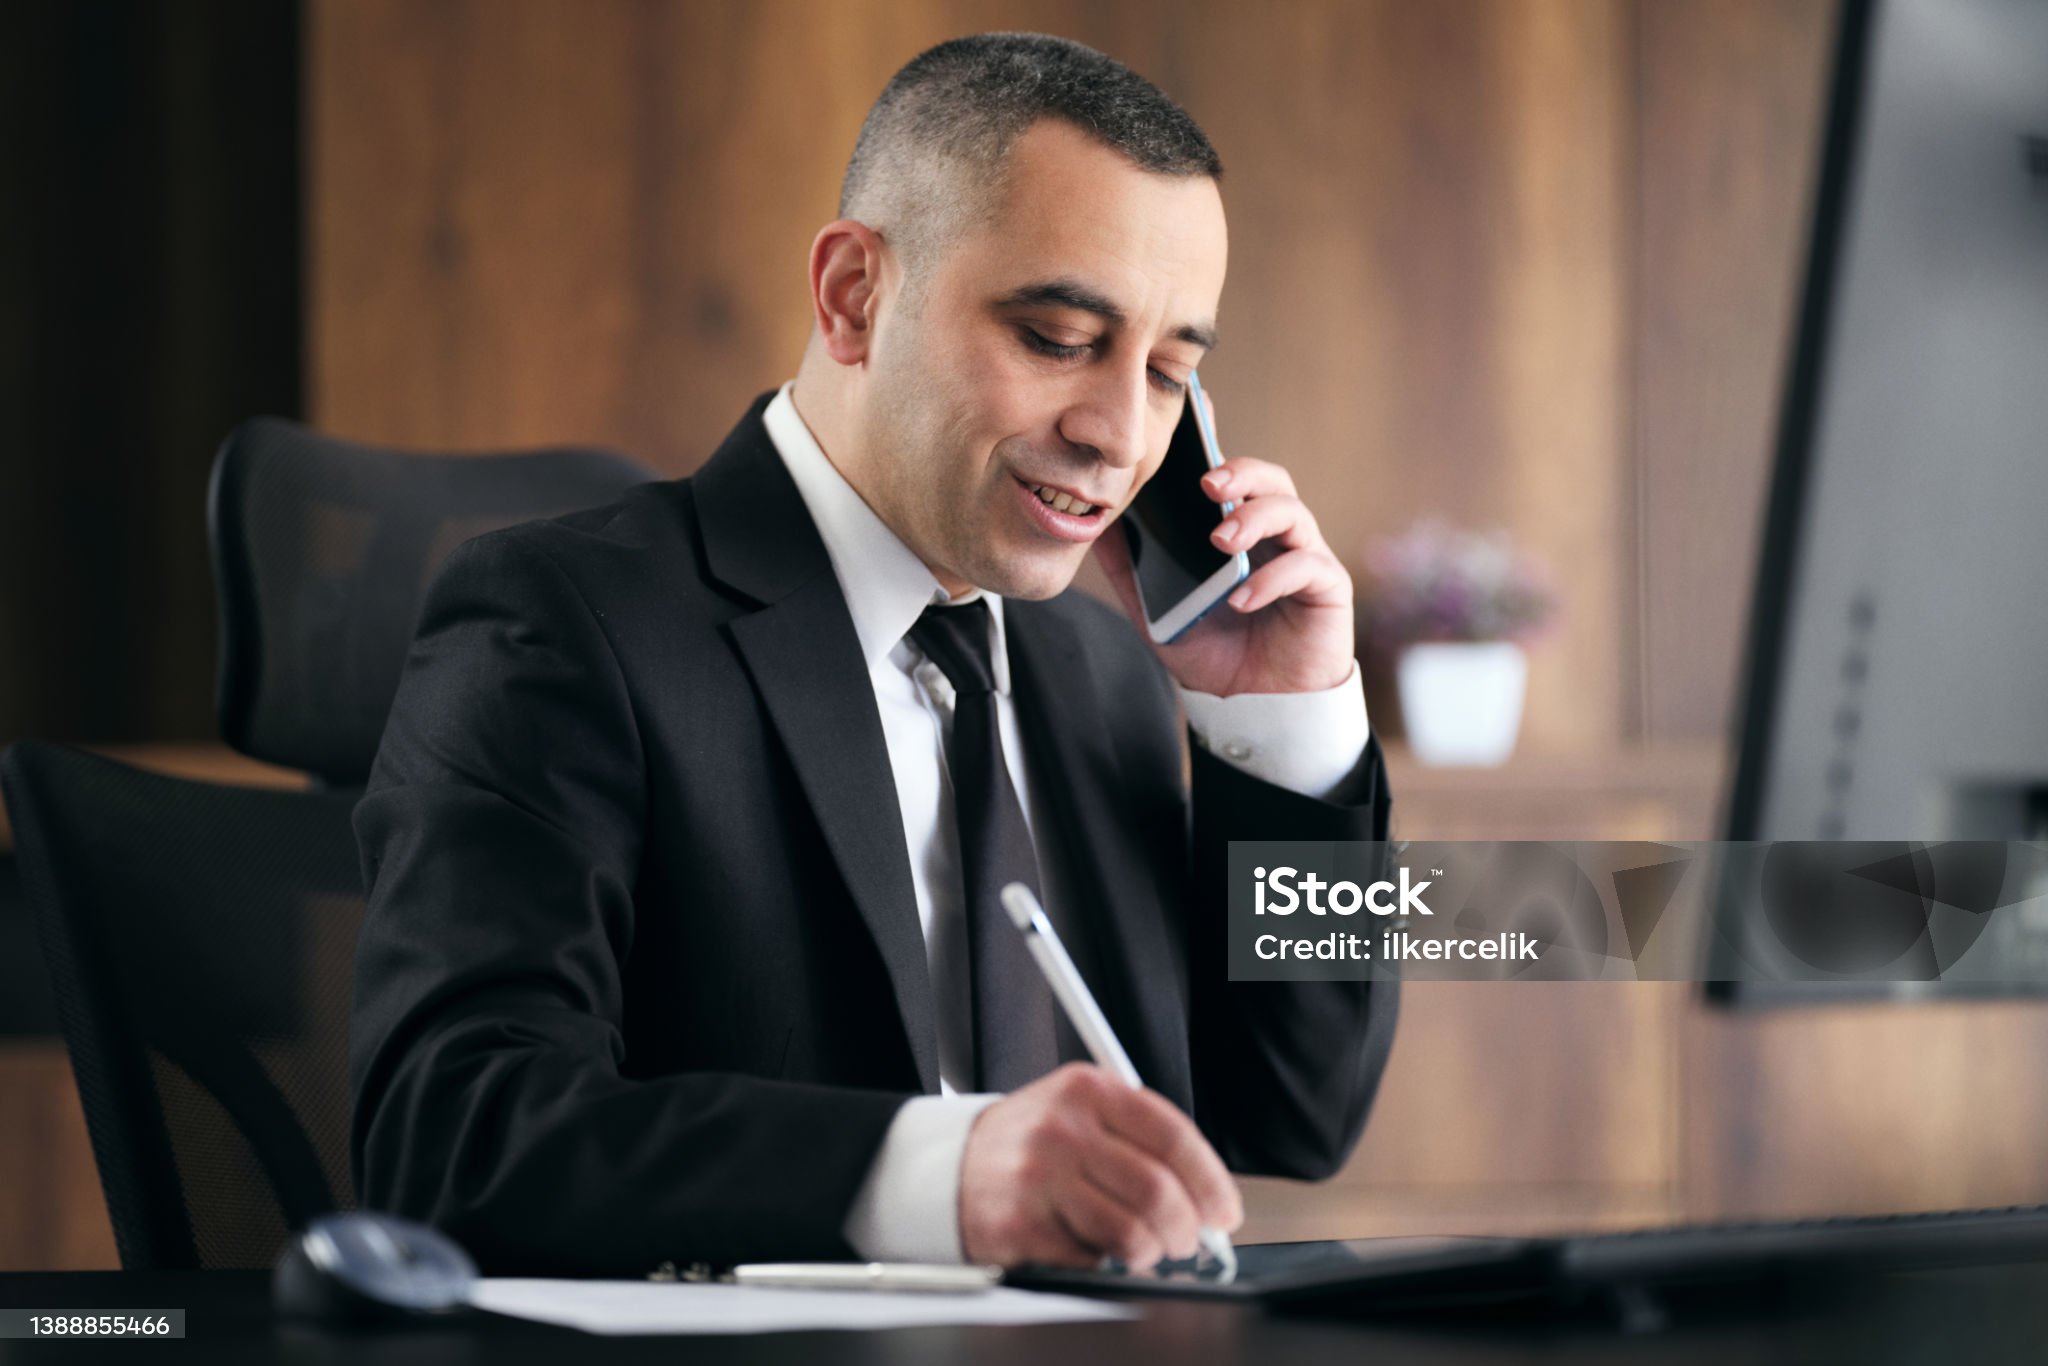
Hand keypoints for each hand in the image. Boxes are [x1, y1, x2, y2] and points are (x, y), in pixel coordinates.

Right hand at [957, 1063, 1242, 1268]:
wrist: (949, 1166)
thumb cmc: (1033, 1143)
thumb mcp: (1082, 1111)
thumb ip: (1140, 1141)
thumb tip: (1205, 1198)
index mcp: (1088, 1088)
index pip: (1173, 1136)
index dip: (1210, 1181)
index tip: (1224, 1212)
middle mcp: (1063, 1127)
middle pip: (1157, 1189)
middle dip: (1184, 1229)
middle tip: (1185, 1241)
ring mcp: (1039, 1176)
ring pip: (1130, 1232)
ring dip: (1148, 1253)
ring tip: (1142, 1249)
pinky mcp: (1022, 1223)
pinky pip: (1090, 1260)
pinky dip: (1101, 1263)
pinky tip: (1088, 1246)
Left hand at [1094, 390, 1354, 696]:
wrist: (1252, 704)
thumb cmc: (1214, 648)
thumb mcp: (1157, 608)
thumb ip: (1131, 568)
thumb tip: (1094, 526)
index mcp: (1237, 529)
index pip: (1230, 475)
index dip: (1217, 440)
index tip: (1197, 408)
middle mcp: (1275, 535)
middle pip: (1271, 480)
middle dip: (1240, 472)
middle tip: (1207, 483)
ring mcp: (1304, 557)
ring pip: (1293, 513)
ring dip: (1255, 519)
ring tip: (1220, 541)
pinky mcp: (1327, 588)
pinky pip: (1308, 568)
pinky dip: (1272, 579)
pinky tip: (1242, 599)